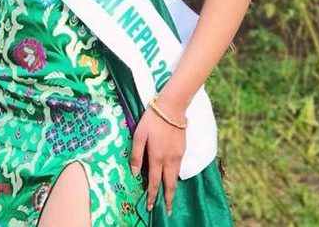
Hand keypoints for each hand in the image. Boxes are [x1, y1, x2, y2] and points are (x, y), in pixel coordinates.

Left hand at [129, 99, 186, 214]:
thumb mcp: (139, 135)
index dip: (152, 195)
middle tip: (168, 210)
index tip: (150, 206)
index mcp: (157, 157)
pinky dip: (176, 176)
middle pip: (169, 184)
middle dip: (168, 198)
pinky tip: (172, 177)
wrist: (172, 107)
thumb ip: (136, 155)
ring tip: (170, 197)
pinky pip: (178, 168)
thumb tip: (135, 173)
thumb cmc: (152, 120)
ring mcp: (178, 155)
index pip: (154, 182)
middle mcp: (169, 159)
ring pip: (175, 177)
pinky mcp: (183, 149)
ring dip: (172, 189)